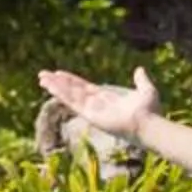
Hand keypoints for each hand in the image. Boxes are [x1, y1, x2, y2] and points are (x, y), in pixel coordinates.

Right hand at [36, 66, 158, 139]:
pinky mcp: (90, 115)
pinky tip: (51, 87)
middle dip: (58, 82)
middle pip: (72, 90)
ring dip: (55, 86)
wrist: (149, 123)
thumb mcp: (146, 90)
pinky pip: (73, 102)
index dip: (71, 80)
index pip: (84, 87)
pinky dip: (61, 94)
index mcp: (106, 97)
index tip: (59, 73)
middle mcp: (96, 104)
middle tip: (42, 75)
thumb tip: (139, 69)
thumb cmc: (149, 111)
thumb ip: (141, 80)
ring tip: (42, 78)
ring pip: (69, 95)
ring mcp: (92, 110)